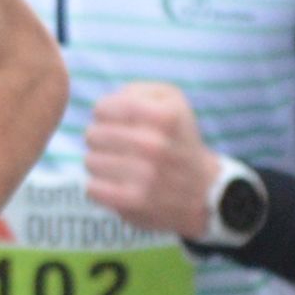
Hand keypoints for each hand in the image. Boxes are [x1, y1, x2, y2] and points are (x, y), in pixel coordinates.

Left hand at [83, 82, 219, 239]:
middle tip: (121, 148)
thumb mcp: (171, 100)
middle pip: (92, 135)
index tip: (118, 125)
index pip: (101, 109)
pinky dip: (101, 187)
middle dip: (102, 140)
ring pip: (90, 161)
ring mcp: (144, 176)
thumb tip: (108, 103)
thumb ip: (135, 91)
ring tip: (122, 167)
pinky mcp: (134, 202)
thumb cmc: (177, 139)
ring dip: (102, 165)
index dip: (105, 116)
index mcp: (164, 116)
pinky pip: (92, 188)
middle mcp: (155, 145)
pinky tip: (118, 185)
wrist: (205, 191)